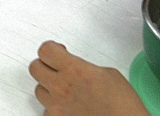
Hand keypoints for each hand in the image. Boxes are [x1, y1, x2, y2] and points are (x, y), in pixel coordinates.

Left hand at [29, 40, 146, 114]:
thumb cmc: (124, 108)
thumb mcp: (110, 75)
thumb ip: (86, 67)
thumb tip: (78, 69)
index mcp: (75, 70)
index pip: (45, 50)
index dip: (51, 49)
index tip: (57, 51)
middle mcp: (61, 87)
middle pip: (35, 68)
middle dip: (44, 66)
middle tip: (56, 69)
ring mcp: (56, 106)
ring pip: (38, 90)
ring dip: (49, 89)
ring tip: (65, 92)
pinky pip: (46, 111)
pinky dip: (54, 109)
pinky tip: (68, 108)